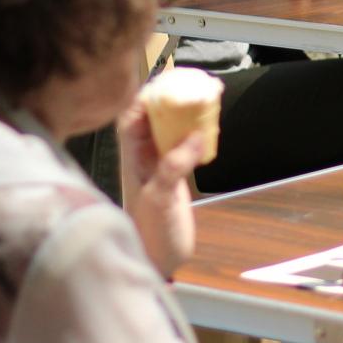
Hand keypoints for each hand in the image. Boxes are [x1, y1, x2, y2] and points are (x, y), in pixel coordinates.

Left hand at [115, 99, 208, 275]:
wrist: (158, 262)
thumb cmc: (150, 233)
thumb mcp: (160, 198)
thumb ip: (174, 167)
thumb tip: (196, 135)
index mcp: (131, 158)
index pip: (132, 115)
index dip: (147, 95)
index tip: (169, 81)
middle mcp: (143, 157)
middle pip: (153, 116)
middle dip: (172, 97)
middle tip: (197, 82)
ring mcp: (160, 165)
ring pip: (171, 128)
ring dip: (187, 112)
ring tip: (209, 95)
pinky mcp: (175, 175)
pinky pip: (184, 144)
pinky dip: (197, 131)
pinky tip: (211, 124)